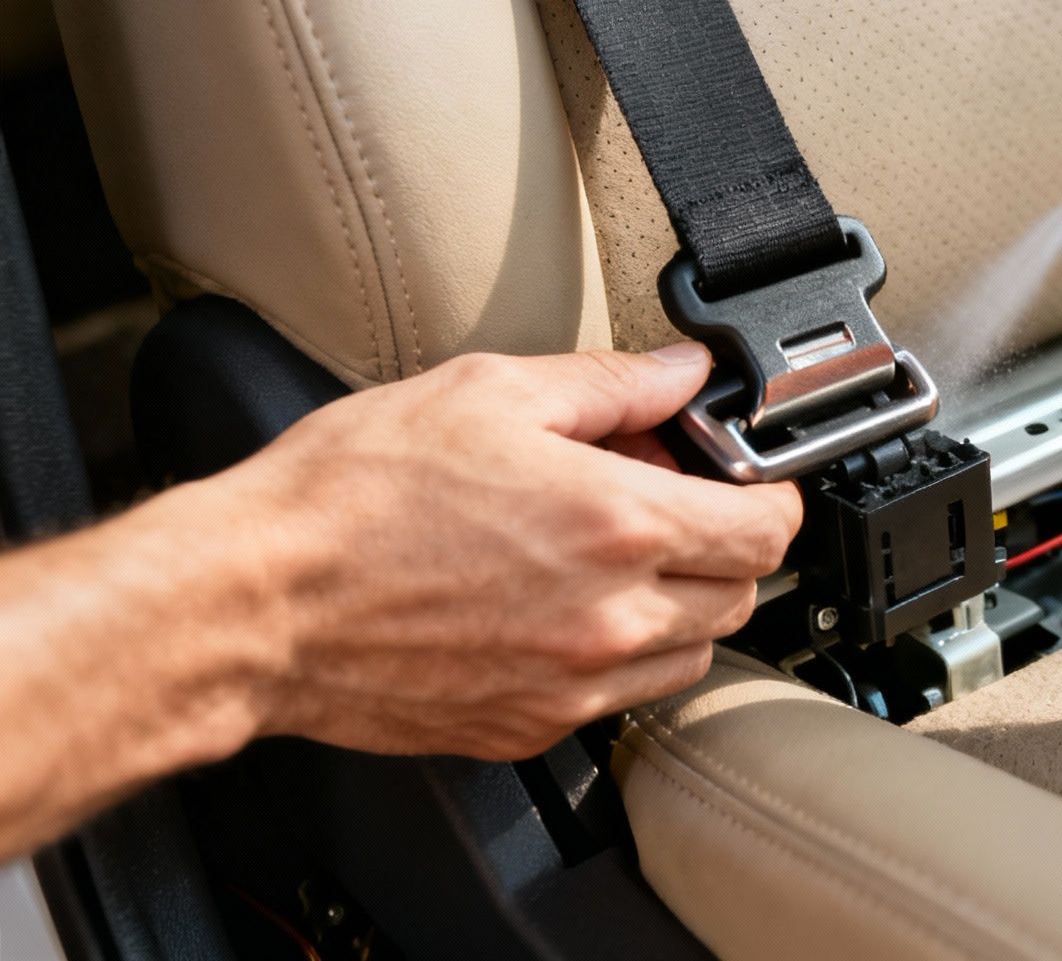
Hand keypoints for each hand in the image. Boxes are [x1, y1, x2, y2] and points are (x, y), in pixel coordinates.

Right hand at [220, 345, 800, 760]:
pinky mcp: (527, 728)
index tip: (748, 478)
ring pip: (689, 654)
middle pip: (739, 593)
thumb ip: (611, 383)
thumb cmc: (350, 494)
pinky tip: (560, 606)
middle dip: (723, 543)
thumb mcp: (489, 392)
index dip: (772, 495)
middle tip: (667, 501)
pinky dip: (618, 655)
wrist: (252, 602)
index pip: (768, 529)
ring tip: (609, 554)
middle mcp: (610, 617)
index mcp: (617, 526)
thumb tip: (682, 371)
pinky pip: (619, 699)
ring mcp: (572, 684)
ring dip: (679, 603)